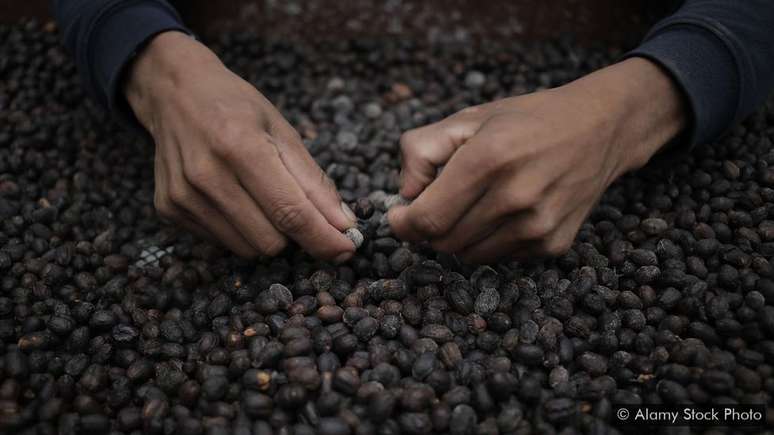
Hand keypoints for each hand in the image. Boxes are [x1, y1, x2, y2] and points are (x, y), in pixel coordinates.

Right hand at [125, 32, 356, 260]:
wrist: (175, 92)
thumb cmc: (236, 107)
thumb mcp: (283, 130)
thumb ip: (314, 181)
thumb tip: (343, 224)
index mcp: (240, 146)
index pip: (291, 211)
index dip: (323, 238)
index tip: (347, 249)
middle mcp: (206, 174)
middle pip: (271, 240)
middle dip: (294, 233)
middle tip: (296, 208)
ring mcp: (183, 195)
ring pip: (247, 249)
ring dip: (267, 234)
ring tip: (259, 196)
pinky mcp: (168, 209)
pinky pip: (222, 242)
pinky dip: (240, 230)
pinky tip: (233, 197)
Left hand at [389, 58, 685, 262]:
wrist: (602, 128)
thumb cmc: (526, 120)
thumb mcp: (468, 117)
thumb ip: (422, 150)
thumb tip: (407, 196)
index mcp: (489, 160)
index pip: (427, 219)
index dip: (403, 224)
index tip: (399, 215)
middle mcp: (516, 198)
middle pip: (443, 242)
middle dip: (428, 229)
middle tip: (435, 205)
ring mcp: (538, 226)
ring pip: (468, 255)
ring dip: (457, 237)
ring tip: (471, 204)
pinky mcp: (553, 245)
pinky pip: (499, 258)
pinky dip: (487, 241)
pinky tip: (501, 212)